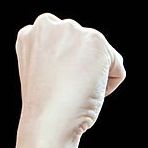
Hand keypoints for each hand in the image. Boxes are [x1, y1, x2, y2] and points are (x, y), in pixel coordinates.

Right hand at [16, 13, 124, 138]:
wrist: (49, 122)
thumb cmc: (46, 108)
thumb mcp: (43, 75)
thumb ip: (56, 57)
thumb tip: (81, 59)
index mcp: (30, 35)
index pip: (64, 46)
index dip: (65, 70)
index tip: (56, 86)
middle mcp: (48, 25)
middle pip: (84, 48)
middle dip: (81, 69)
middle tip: (66, 90)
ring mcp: (72, 30)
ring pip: (101, 55)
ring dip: (96, 76)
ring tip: (76, 91)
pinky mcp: (95, 41)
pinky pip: (117, 66)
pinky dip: (110, 84)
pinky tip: (90, 92)